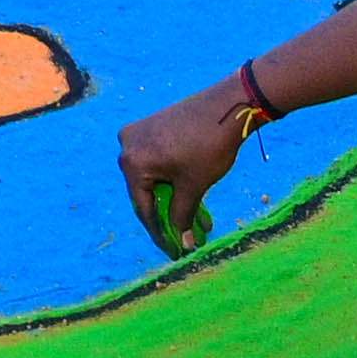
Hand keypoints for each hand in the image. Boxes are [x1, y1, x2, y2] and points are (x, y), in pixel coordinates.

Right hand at [115, 85, 255, 254]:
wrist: (228, 106)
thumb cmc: (208, 147)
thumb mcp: (194, 186)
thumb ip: (182, 216)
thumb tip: (183, 244)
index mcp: (132, 163)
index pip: (143, 209)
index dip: (160, 234)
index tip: (174, 251)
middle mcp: (127, 147)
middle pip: (147, 193)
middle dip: (170, 217)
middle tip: (189, 237)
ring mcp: (139, 134)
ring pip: (156, 178)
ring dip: (176, 200)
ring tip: (201, 221)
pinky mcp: (152, 127)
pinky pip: (159, 162)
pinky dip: (175, 180)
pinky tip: (193, 195)